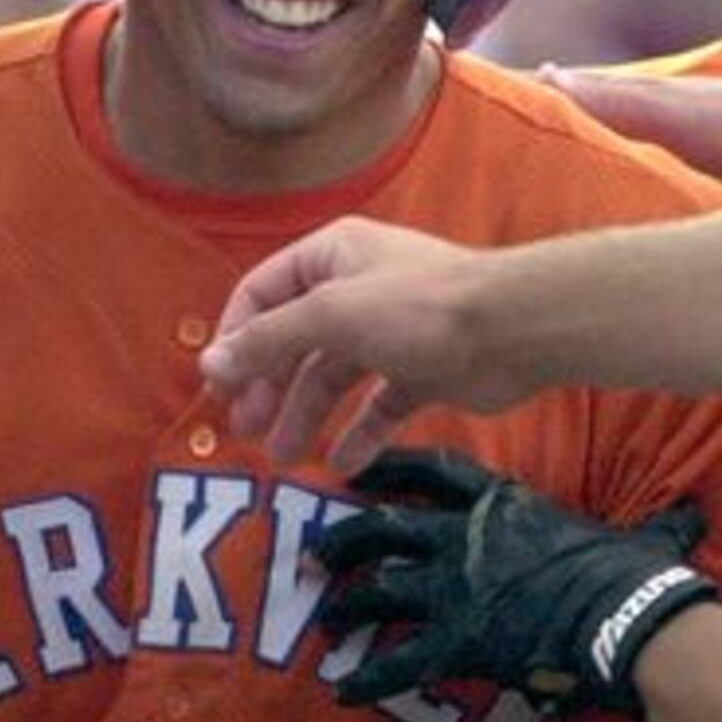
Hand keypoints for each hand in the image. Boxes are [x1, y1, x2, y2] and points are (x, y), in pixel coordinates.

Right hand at [200, 215, 527, 476]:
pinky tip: (344, 465)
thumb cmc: (416, 307)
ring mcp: (391, 331)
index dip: (236, 340)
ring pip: (333, 376)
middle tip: (248, 433)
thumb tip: (209, 364)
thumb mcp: (330, 314)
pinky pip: (378, 404)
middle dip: (268, 387)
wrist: (512, 329)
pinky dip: (360, 432)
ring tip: (285, 458)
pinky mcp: (423, 370)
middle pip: (294, 340)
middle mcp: (356, 289)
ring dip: (307, 415)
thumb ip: (268, 340)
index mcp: (330, 257)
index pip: (261, 294)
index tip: (219, 390)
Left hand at [312, 448, 719, 715]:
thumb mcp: (647, 534)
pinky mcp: (456, 642)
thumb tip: (701, 513)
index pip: (433, 471)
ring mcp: (455, 587)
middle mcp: (465, 537)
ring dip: (345, 606)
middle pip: (383, 526)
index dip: (390, 467)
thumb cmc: (640, 576)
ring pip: (376, 589)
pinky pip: (395, 662)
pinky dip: (365, 679)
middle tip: (320, 553)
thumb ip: (659, 524)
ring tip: (326, 621)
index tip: (358, 470)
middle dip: (344, 538)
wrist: (630, 621)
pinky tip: (342, 693)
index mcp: (504, 503)